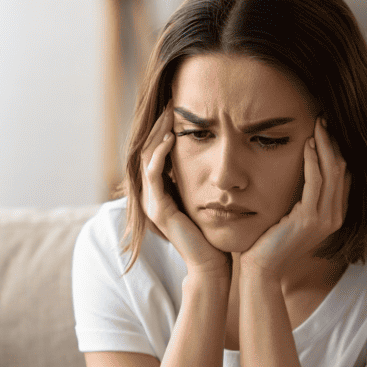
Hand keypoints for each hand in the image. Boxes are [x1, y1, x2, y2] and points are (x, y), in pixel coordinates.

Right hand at [140, 103, 230, 279]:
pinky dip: (160, 154)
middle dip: (159, 125)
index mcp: (163, 192)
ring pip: (147, 158)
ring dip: (158, 133)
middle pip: (148, 150)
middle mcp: (153, 196)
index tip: (178, 107)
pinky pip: (153, 174)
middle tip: (170, 101)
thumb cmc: (218, 235)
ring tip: (170, 113)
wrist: (214, 265)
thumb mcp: (211, 198)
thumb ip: (207, 179)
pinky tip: (172, 139)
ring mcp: (152, 203)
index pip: (158, 152)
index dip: (165, 128)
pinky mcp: (158, 210)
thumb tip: (220, 153)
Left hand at [240, 118, 350, 279]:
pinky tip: (307, 143)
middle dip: (334, 141)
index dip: (338, 149)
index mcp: (334, 215)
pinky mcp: (310, 219)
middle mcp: (335, 217)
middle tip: (325, 118)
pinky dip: (313, 160)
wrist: (262, 268)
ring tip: (318, 123)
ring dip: (325, 144)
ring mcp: (325, 219)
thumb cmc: (272, 241)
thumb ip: (304, 197)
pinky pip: (315, 182)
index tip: (328, 128)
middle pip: (342, 169)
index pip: (344, 175)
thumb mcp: (293, 215)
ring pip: (332, 172)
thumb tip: (304, 170)